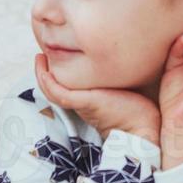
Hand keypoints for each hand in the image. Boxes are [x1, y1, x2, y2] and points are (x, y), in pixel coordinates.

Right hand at [34, 53, 160, 145]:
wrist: (143, 129)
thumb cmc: (140, 110)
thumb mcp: (125, 87)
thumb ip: (119, 76)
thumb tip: (130, 57)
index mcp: (89, 99)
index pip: (67, 84)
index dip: (58, 70)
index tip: (56, 54)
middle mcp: (81, 100)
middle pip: (55, 85)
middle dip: (47, 69)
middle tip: (43, 52)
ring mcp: (79, 101)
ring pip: (51, 88)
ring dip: (42, 72)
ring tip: (39, 56)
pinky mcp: (82, 101)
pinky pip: (56, 91)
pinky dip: (46, 80)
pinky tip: (43, 64)